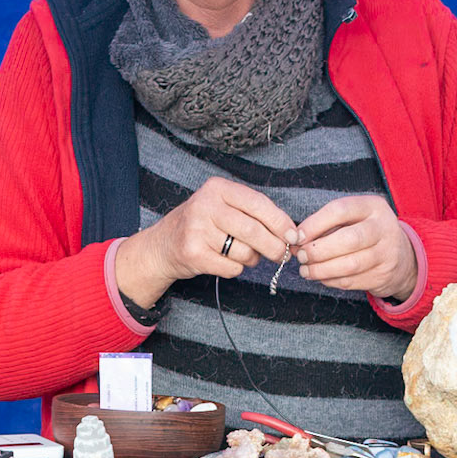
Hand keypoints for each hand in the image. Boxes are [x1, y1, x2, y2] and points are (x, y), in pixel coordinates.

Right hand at [114, 176, 296, 307]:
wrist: (162, 245)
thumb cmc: (202, 225)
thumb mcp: (223, 207)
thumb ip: (254, 214)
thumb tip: (291, 234)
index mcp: (217, 188)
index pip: (259, 204)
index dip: (280, 222)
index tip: (293, 235)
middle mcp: (205, 205)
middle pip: (254, 230)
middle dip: (274, 246)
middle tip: (282, 255)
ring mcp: (197, 229)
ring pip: (244, 252)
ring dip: (251, 259)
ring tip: (241, 254)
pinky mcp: (193, 253)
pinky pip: (232, 267)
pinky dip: (235, 269)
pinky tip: (224, 261)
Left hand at [294, 194, 418, 300]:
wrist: (402, 257)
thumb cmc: (366, 233)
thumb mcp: (353, 218)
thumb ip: (326, 225)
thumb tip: (295, 239)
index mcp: (373, 206)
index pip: (340, 210)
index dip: (314, 224)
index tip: (297, 236)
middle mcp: (383, 228)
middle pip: (348, 240)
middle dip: (318, 250)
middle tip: (301, 256)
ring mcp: (387, 253)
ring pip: (349, 264)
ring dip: (321, 270)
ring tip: (305, 270)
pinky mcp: (383, 275)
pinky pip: (352, 281)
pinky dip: (331, 281)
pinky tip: (321, 277)